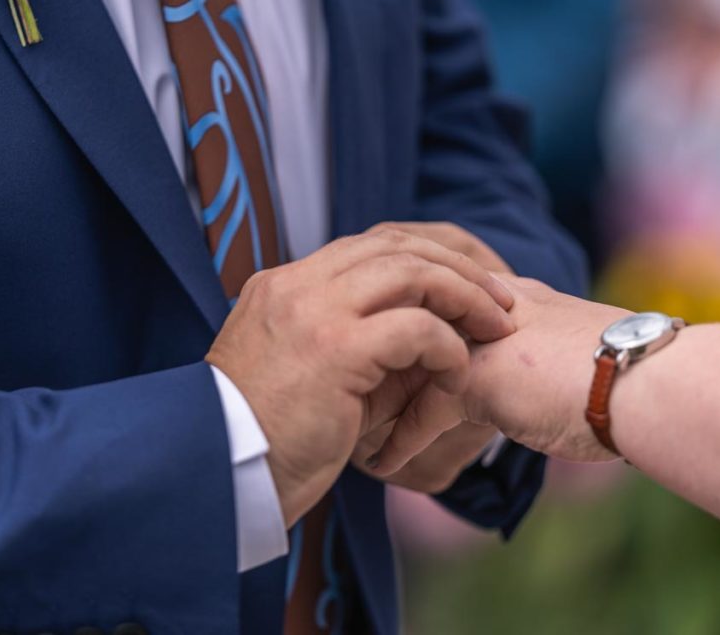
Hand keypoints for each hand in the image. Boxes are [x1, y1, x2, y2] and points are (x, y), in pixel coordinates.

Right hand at [206, 230, 516, 526]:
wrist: (219, 475)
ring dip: (465, 295)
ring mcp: (312, 312)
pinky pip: (415, 327)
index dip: (426, 258)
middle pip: (395, 245)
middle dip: (458, 267)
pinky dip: (449, 345)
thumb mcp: (306, 375)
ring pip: (410, 270)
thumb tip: (431, 337)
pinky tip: (457, 372)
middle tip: (499, 298)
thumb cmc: (267, 439)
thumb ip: (354, 344)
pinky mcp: (334, 350)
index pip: (368, 245)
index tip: (464, 286)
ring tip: (497, 326)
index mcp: (283, 286)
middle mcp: (295, 286)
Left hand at [366, 275, 630, 477]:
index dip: (402, 336)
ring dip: (376, 401)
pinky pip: (426, 409)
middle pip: (409, 324)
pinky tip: (384, 464)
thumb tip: (521, 393)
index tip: (374, 368)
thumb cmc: (626, 382)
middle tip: (345, 394)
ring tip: (352, 431)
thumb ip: (529, 364)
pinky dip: (401, 440)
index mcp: (509, 298)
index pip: (436, 305)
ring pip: (407, 364)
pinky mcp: (483, 371)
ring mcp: (484, 334)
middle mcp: (490, 307)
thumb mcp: (568, 361)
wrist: (656, 383)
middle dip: (374, 361)